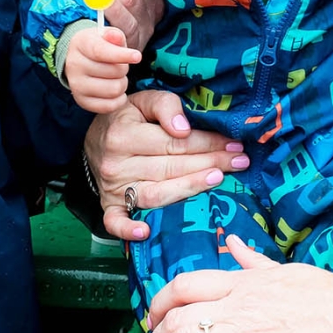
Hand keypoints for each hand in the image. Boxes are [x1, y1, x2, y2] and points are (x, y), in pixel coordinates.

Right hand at [64, 26, 143, 113]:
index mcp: (80, 44)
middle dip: (124, 69)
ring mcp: (76, 85)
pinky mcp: (81, 101)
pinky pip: (109, 106)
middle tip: (120, 66)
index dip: (121, 55)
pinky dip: (118, 99)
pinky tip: (115, 90)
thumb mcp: (107, 35)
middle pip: (113, 72)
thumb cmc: (99, 45)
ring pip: (114, 90)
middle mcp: (74, 65)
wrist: (80, 59)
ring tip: (116, 78)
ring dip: (122, 84)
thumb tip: (115, 36)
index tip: (137, 56)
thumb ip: (115, 35)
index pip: (101, 52)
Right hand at [88, 90, 249, 241]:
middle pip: (171, 167)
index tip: (234, 144)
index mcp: (124, 134)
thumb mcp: (142, 101)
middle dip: (210, 163)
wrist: (92, 141)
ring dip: (189, 188)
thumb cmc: (126, 120)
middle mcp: (117, 163)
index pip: (174, 142)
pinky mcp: (109, 206)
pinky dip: (128, 229)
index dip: (207, 143)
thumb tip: (183, 129)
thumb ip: (164, 106)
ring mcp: (113, 188)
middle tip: (239, 161)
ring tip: (218, 179)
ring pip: (156, 193)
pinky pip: (115, 222)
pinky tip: (146, 231)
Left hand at [143, 236, 332, 332]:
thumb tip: (232, 243)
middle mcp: (239, 303)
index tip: (154, 314)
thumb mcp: (288, 270)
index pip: (187, 283)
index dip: (161, 299)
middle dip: (155, 332)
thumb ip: (254, 261)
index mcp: (246, 281)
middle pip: (178, 312)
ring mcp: (246, 331)